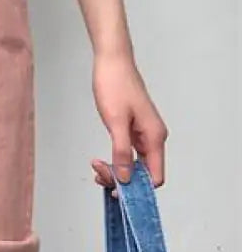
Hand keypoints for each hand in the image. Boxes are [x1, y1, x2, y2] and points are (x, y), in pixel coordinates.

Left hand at [90, 52, 167, 196]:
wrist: (111, 61)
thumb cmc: (115, 85)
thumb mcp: (116, 121)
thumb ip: (122, 151)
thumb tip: (126, 179)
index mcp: (155, 137)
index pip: (155, 177)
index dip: (138, 189)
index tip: (115, 190)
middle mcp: (153, 138)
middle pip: (144, 174)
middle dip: (122, 179)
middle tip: (98, 173)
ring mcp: (143, 134)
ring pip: (134, 164)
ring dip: (116, 170)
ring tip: (96, 165)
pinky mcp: (132, 129)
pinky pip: (128, 153)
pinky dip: (115, 160)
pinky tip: (101, 160)